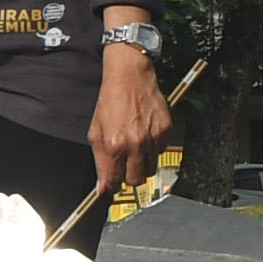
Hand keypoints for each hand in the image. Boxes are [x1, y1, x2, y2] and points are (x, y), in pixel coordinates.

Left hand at [87, 36, 171, 202]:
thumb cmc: (111, 100)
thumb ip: (100, 160)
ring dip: (142, 164)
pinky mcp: (166, 130)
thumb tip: (102, 185)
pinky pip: (161, 151)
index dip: (111, 185)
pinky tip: (145, 135)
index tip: (111, 185)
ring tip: (135, 147)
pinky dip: (154, 149)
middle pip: (137, 180)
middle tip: (125, 166)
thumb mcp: (96, 131)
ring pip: (151, 168)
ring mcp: (153, 137)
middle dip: (129, 177)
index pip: (114, 180)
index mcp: (115, 145)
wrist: (130, 76)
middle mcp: (135, 143)